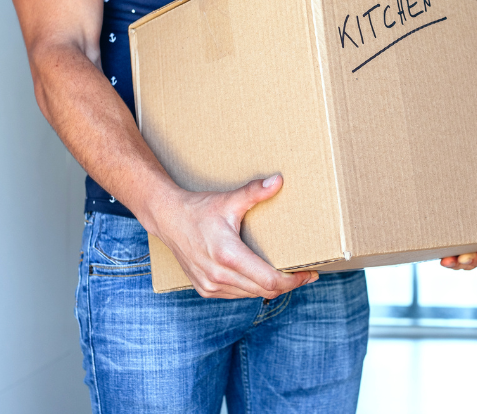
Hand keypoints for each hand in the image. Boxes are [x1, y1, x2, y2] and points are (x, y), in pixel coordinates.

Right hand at [144, 174, 317, 298]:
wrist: (167, 219)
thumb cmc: (198, 209)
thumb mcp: (229, 200)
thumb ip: (255, 192)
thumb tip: (279, 181)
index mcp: (228, 255)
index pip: (269, 280)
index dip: (293, 281)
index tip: (309, 274)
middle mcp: (218, 275)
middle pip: (264, 291)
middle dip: (287, 284)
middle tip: (304, 274)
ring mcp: (210, 285)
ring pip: (251, 295)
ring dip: (270, 288)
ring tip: (287, 275)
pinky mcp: (205, 289)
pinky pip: (237, 295)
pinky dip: (252, 289)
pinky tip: (262, 277)